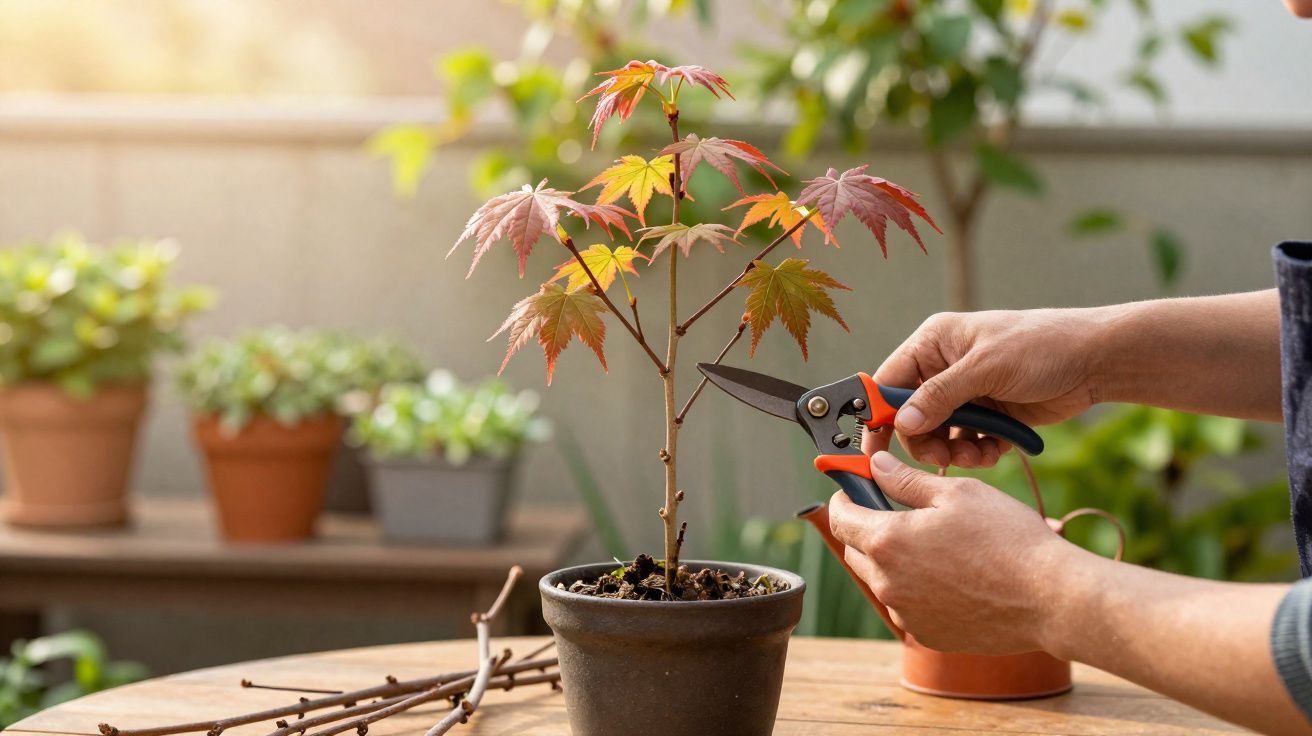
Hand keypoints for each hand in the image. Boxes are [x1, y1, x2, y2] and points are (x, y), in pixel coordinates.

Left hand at [829, 450, 1075, 653]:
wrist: (1050, 599)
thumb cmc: (1008, 540)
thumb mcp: (956, 493)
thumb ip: (905, 480)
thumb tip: (874, 465)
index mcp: (887, 542)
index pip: (839, 517)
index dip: (845, 497)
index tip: (856, 487)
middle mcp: (887, 584)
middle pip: (855, 550)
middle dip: (868, 527)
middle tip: (899, 511)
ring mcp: (906, 614)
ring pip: (881, 579)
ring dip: (894, 560)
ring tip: (936, 544)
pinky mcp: (926, 635)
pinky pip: (907, 605)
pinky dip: (917, 588)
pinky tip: (952, 575)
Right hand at [870, 309, 1104, 466]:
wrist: (1095, 362)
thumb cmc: (1042, 347)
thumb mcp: (987, 368)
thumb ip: (940, 395)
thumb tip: (902, 422)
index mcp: (933, 344)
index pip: (888, 382)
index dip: (880, 415)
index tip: (876, 450)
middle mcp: (943, 368)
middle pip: (910, 417)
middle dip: (925, 441)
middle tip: (943, 457)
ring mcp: (966, 394)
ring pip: (937, 435)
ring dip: (953, 452)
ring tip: (978, 456)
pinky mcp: (987, 416)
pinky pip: (965, 443)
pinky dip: (976, 453)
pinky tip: (996, 450)